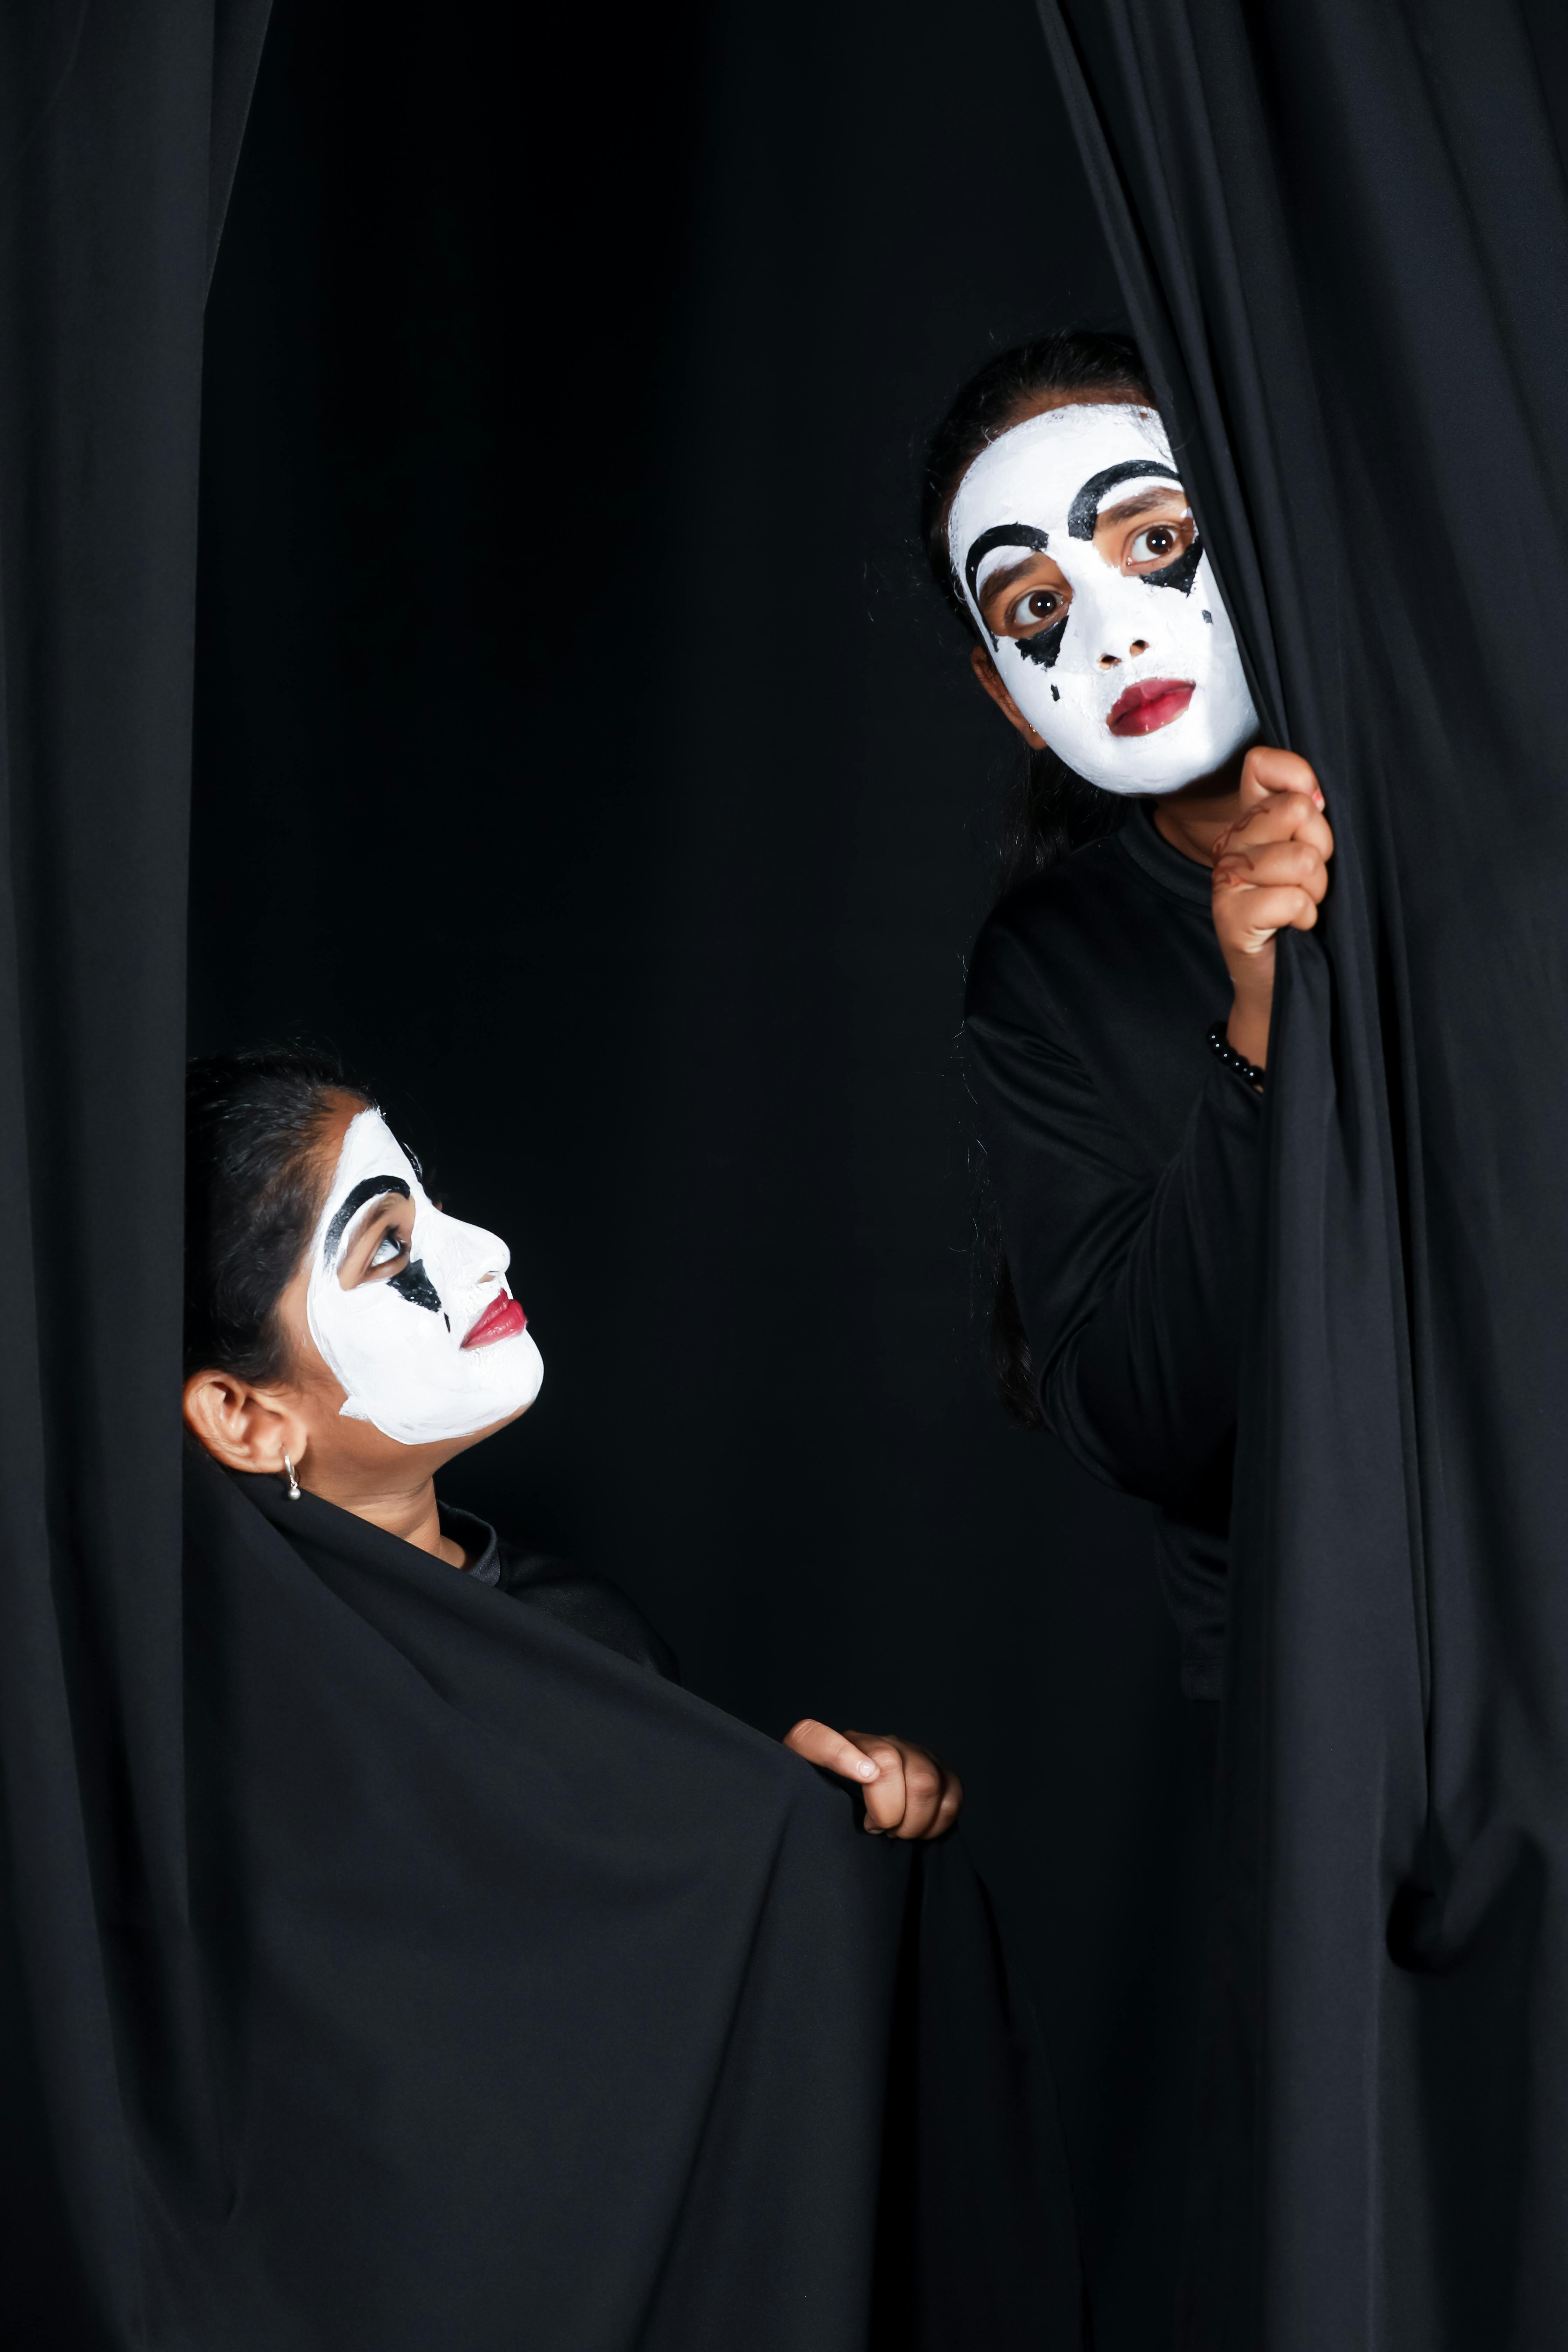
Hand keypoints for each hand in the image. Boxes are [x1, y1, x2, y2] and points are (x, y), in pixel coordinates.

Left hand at [783, 1719, 961, 1838]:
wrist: (862, 1817)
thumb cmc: (830, 1819)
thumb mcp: (805, 1812)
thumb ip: (795, 1808)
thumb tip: (791, 1825)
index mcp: (819, 1749)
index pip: (811, 1738)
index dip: (836, 1753)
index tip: (860, 1779)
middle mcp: (865, 1741)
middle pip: (887, 1760)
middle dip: (887, 1809)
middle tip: (877, 1829)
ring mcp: (905, 1750)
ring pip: (924, 1779)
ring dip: (913, 1820)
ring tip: (896, 1832)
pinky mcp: (938, 1768)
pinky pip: (951, 1793)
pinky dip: (937, 1821)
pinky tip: (918, 1829)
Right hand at [1211, 745, 1332, 1068]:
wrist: (1281, 982)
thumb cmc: (1302, 913)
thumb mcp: (1312, 853)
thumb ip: (1310, 814)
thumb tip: (1315, 793)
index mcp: (1250, 820)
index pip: (1263, 764)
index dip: (1300, 779)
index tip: (1315, 812)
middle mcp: (1231, 843)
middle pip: (1295, 810)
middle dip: (1322, 848)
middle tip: (1312, 878)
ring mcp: (1226, 879)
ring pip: (1300, 858)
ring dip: (1317, 889)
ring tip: (1305, 904)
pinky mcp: (1230, 916)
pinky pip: (1290, 899)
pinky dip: (1305, 916)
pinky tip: (1295, 926)